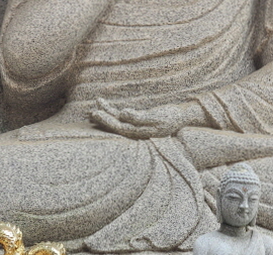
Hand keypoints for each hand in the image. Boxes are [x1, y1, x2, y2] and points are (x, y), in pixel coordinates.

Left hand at [90, 98, 207, 138]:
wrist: (181, 116)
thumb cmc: (170, 116)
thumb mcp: (156, 116)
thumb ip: (139, 117)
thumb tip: (123, 114)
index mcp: (139, 133)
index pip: (119, 128)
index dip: (107, 121)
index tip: (96, 113)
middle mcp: (136, 132)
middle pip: (116, 126)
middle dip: (103, 118)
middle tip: (91, 111)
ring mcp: (136, 127)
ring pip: (118, 120)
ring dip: (106, 112)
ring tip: (96, 104)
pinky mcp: (137, 120)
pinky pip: (122, 116)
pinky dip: (112, 109)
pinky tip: (104, 103)